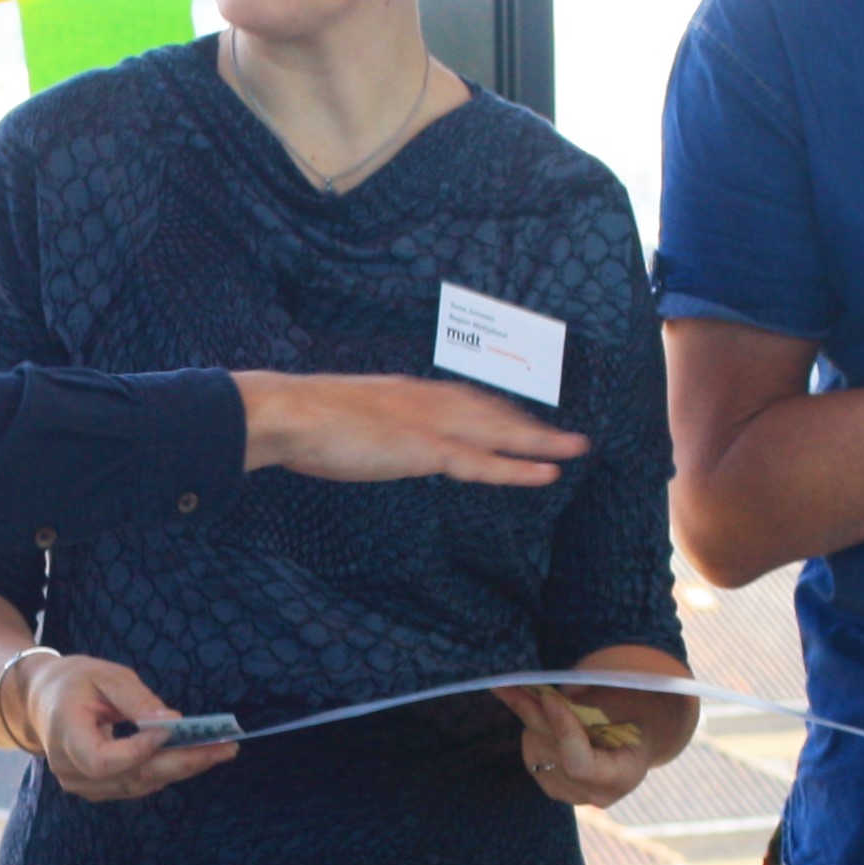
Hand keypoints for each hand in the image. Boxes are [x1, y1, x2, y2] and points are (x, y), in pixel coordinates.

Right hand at [13, 652, 239, 805]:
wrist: (42, 701)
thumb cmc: (73, 682)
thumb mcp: (104, 675)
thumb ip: (137, 699)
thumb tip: (173, 721)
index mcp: (65, 735)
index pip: (102, 760)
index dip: (138, 751)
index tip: (171, 730)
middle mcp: (70, 769)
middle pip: (131, 777)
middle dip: (181, 762)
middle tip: (223, 749)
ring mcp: (82, 784)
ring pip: (139, 785)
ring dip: (181, 768)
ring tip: (219, 751)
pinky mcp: (97, 788)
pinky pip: (137, 785)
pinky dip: (167, 771)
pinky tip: (195, 757)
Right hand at [238, 372, 587, 487]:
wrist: (287, 414)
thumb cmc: (302, 420)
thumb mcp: (342, 417)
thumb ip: (367, 426)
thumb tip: (368, 438)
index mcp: (405, 392)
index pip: (462, 398)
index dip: (495, 409)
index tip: (517, 417)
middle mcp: (426, 400)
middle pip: (490, 409)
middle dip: (528, 422)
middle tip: (566, 434)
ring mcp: (428, 423)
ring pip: (497, 431)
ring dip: (539, 439)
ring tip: (575, 447)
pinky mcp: (425, 449)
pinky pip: (482, 461)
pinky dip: (517, 467)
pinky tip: (547, 472)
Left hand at [495, 648, 694, 810]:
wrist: (638, 737)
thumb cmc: (637, 714)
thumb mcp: (626, 702)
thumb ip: (597, 700)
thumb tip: (563, 693)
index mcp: (623, 777)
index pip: (581, 764)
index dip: (563, 731)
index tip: (549, 697)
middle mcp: (594, 794)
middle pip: (554, 754)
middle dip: (533, 714)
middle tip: (508, 685)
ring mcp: (571, 795)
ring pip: (538, 754)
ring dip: (529, 718)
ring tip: (522, 690)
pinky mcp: (553, 788)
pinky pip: (533, 757)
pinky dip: (531, 730)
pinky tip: (538, 711)